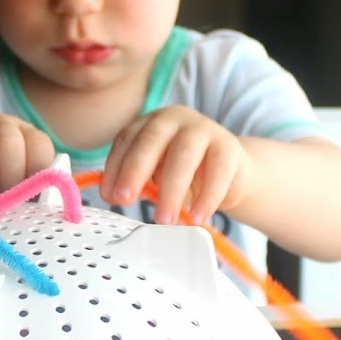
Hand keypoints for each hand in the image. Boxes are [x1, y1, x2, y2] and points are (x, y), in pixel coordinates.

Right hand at [0, 113, 55, 201]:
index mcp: (26, 135)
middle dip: (7, 183)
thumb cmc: (2, 186)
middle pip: (6, 145)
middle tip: (4, 206)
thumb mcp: (25, 186)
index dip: (35, 178)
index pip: (39, 148)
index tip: (28, 198)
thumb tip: (53, 207)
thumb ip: (40, 194)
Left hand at [102, 105, 251, 224]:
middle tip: (125, 200)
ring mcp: (205, 129)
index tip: (109, 195)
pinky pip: (217, 172)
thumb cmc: (186, 171)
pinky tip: (197, 217)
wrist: (231, 171)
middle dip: (135, 171)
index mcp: (151, 122)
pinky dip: (206, 198)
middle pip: (152, 141)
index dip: (115, 166)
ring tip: (163, 219)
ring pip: (183, 155)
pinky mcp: (229, 148)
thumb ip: (136, 180)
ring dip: (170, 190)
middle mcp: (176, 120)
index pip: (127, 139)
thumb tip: (113, 195)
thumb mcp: (156, 173)